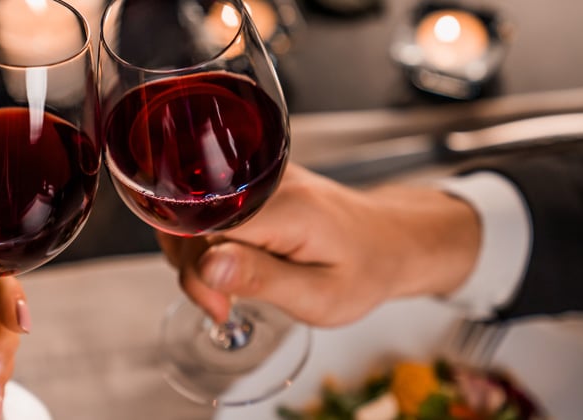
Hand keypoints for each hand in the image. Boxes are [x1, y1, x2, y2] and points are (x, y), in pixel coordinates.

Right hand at [159, 164, 480, 326]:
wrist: (391, 240)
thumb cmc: (364, 270)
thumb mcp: (319, 295)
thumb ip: (261, 279)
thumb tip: (206, 266)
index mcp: (286, 207)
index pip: (205, 225)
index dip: (197, 269)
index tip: (219, 305)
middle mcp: (269, 180)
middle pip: (192, 215)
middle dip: (191, 266)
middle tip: (222, 304)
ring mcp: (260, 175)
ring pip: (194, 210)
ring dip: (194, 254)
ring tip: (226, 288)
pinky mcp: (254, 179)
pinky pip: (209, 206)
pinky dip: (206, 239)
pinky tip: (227, 264)